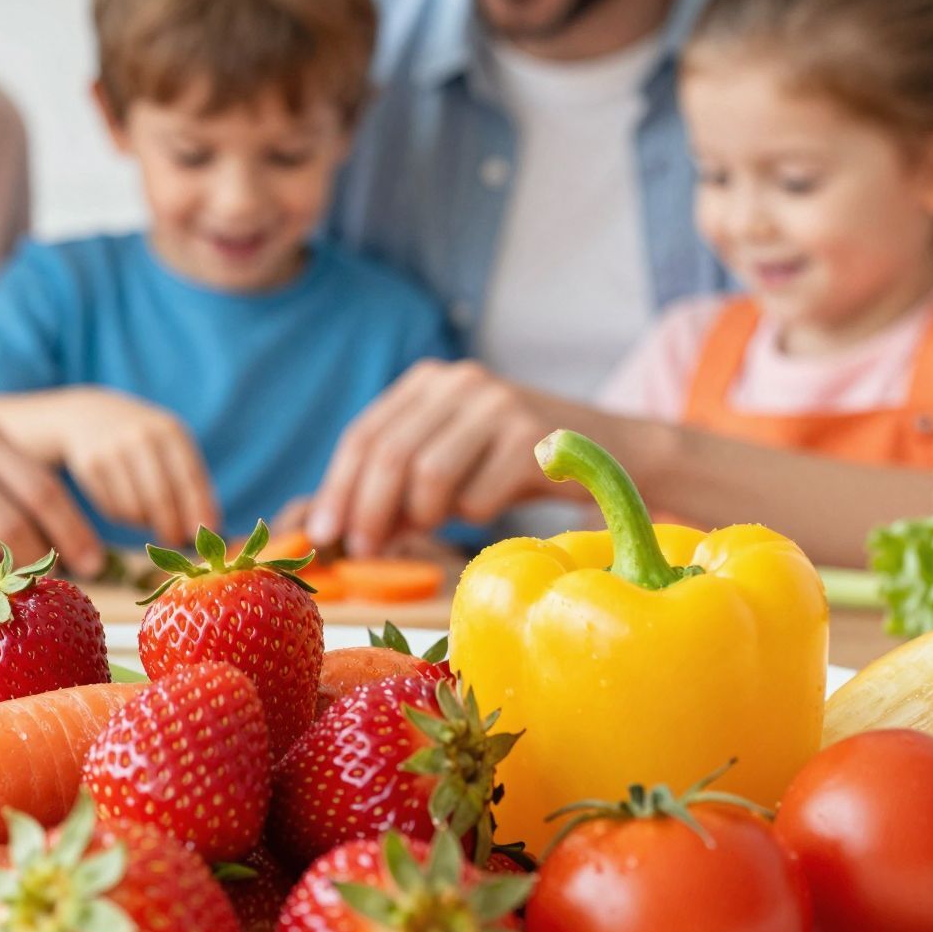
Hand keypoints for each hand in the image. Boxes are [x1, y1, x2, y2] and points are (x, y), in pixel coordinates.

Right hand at [43, 388, 218, 547]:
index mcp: (169, 431)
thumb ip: (190, 482)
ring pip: (134, 509)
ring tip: (148, 517)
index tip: (206, 533)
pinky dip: (123, 517)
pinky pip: (113, 510)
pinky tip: (124, 503)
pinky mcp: (90, 466)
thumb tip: (208, 529)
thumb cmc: (142, 439)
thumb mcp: (169, 445)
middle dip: (171, 527)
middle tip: (175, 542)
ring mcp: (112, 451)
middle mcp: (140, 437)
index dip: (199, 508)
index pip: (190, 476)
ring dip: (145, 523)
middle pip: (160, 497)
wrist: (88, 414)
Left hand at [306, 359, 547, 555]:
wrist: (611, 453)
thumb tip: (340, 529)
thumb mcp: (449, 461)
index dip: (337, 487)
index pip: (365, 434)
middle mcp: (460, 382)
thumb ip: (397, 485)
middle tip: (363, 551)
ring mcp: (499, 405)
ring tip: (434, 525)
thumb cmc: (513, 464)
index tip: (321, 534)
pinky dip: (472, 516)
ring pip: (428, 475)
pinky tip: (489, 506)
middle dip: (367, 511)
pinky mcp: (533, 438)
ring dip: (422, 516)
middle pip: (390, 454)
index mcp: (428, 380)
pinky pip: (477, 497)